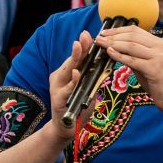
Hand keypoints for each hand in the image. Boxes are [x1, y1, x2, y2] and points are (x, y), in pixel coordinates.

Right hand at [46, 31, 97, 147]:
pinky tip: (77, 73)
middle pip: (71, 60)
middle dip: (79, 47)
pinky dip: (72, 81)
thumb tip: (104, 62)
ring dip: (74, 58)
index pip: (77, 58)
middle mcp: (60, 78)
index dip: (83, 46)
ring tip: (79, 46)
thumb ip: (91, 76)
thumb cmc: (78, 106)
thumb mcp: (86, 88)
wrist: (66, 128)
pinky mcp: (58, 100)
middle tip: (85, 36)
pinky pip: (67, 89)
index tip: (88, 34)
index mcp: (67, 74)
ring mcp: (58, 88)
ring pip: (67, 71)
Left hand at [96, 26, 162, 114]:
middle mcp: (160, 47)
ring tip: (101, 44)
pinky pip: (133, 60)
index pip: (136, 31)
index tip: (105, 33)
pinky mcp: (155, 69)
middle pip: (132, 36)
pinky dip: (119, 56)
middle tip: (99, 38)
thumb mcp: (145, 64)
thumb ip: (134, 55)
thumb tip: (114, 47)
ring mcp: (159, 57)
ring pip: (131, 46)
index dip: (118, 30)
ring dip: (113, 44)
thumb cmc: (158, 83)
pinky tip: (109, 53)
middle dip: (113, 36)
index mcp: (159, 43)